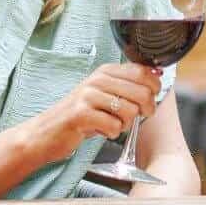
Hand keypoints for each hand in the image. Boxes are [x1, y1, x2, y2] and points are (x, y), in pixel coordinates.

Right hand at [26, 63, 161, 162]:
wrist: (47, 132)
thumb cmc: (80, 115)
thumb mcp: (104, 94)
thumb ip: (127, 86)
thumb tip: (158, 78)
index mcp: (105, 71)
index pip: (143, 72)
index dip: (154, 87)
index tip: (152, 98)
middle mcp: (97, 79)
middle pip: (141, 92)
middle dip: (146, 110)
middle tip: (135, 117)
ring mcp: (88, 95)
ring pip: (130, 111)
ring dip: (125, 124)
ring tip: (111, 124)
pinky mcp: (81, 114)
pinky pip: (114, 126)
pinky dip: (111, 133)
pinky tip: (100, 130)